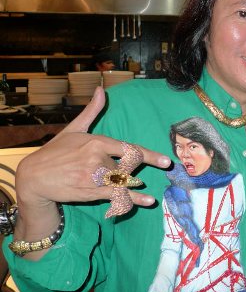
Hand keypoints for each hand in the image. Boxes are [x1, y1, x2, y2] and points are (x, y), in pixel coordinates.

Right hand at [13, 87, 171, 247]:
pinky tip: (144, 202)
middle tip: (149, 178)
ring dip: (136, 189)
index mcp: (96, 142)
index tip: (165, 161)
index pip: (129, 149)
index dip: (149, 156)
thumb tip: (102, 89)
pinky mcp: (90, 192)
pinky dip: (130, 200)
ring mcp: (94, 177)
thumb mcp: (74, 129)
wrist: (34, 177)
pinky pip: (115, 196)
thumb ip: (92, 111)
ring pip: (123, 183)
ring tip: (150, 197)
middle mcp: (97, 159)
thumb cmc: (56, 151)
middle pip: (127, 168)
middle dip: (135, 173)